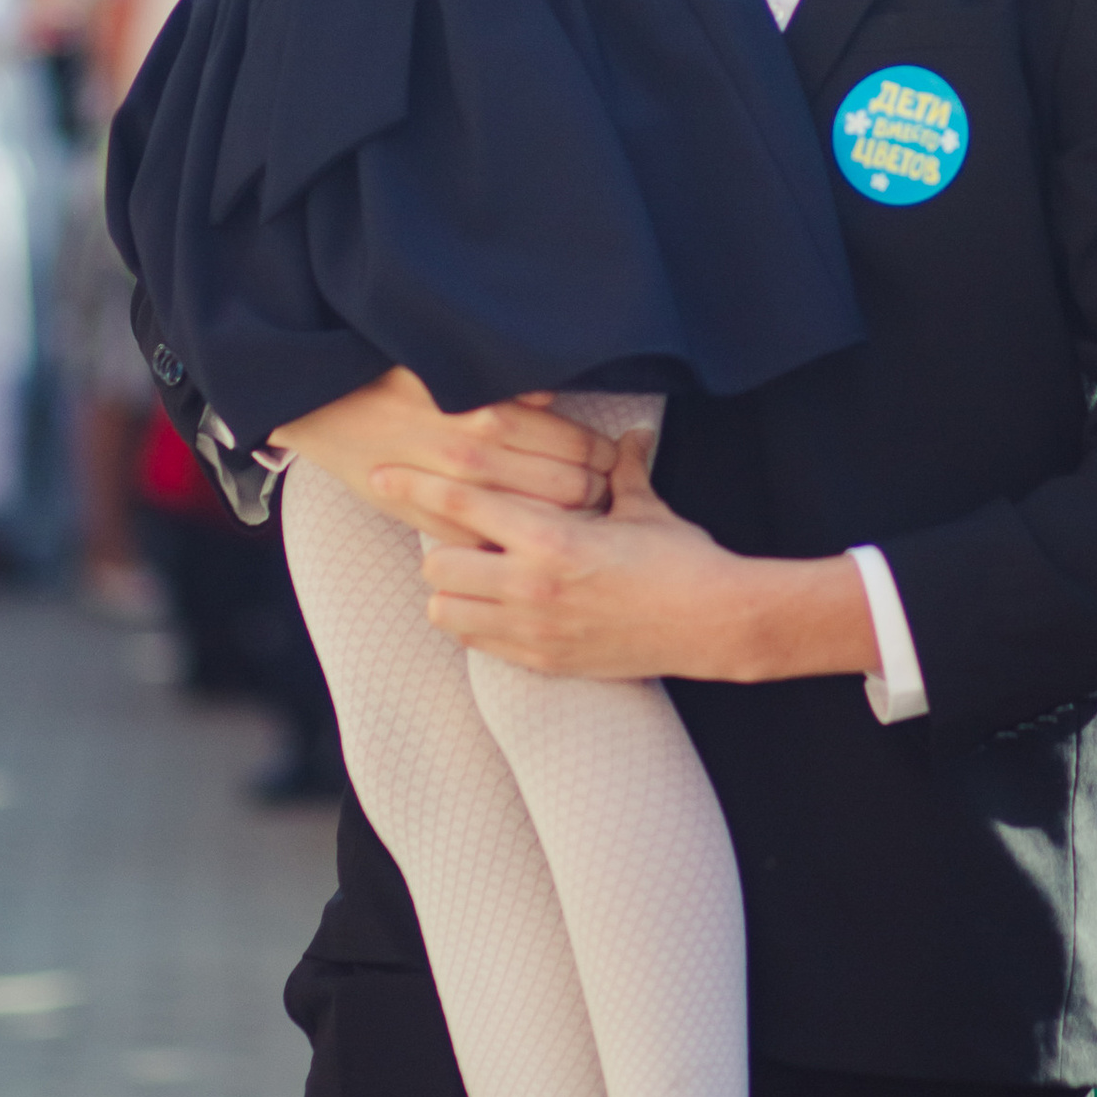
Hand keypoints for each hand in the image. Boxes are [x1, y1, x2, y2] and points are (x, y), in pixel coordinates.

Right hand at [274, 368, 616, 514]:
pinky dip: (518, 544)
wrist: (326, 409)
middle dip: (598, 494)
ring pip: (538, 521)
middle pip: (570, 489)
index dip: (606, 458)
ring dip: (567, 522)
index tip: (614, 461)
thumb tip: (556, 396)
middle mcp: (478, 456)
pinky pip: (493, 545)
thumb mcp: (453, 367)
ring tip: (580, 517)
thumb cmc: (394, 381)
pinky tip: (532, 539)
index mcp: (492, 413)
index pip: (578, 447)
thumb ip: (511, 384)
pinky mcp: (433, 524)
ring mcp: (455, 496)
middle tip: (607, 494)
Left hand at [379, 437, 875, 684]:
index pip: (461, 503)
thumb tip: (631, 433)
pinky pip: (476, 644)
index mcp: (551, 536)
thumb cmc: (682, 560)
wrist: (714, 624)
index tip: (382, 472)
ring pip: (446, 611)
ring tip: (471, 574)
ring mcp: (533, 631)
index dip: (414, 485)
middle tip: (454, 535)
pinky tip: (492, 606)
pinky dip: (472, 622)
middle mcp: (531, 586)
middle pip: (436, 564)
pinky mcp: (542, 663)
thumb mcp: (647, 507)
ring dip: (450, 589)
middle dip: (436, 547)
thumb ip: (623, 469)